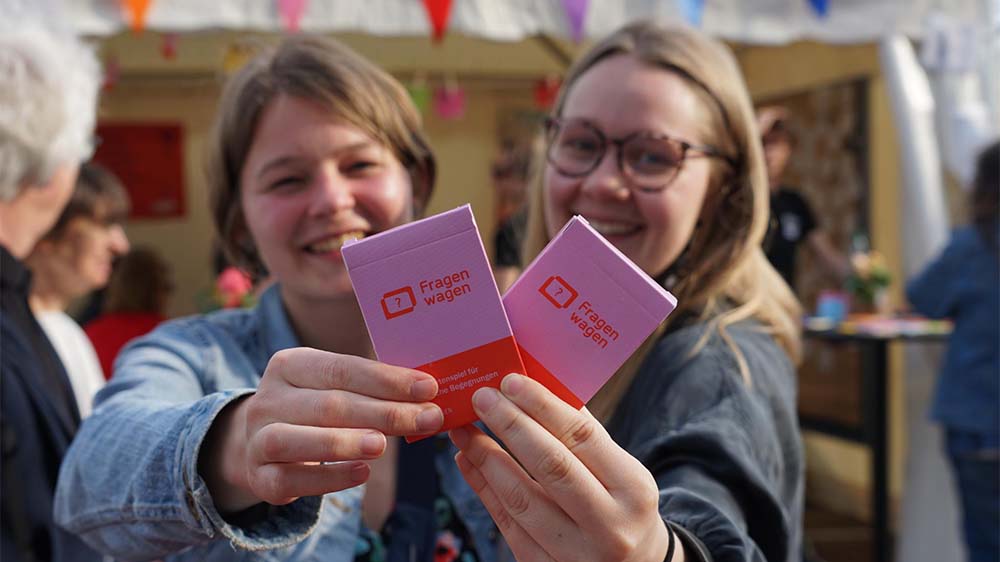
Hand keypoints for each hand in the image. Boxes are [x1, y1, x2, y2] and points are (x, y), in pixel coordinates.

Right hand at [200, 348, 442, 512]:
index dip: (387, 379)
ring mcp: (257, 438)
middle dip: (384, 412)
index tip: (428, 388)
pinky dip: (328, 478)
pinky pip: (291, 480)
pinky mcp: (259, 477)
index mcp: (290, 365)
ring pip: (296, 439)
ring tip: (384, 445)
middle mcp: (268, 398)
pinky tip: (361, 474)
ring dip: (345, 441)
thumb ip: (369, 388)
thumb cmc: (313, 408)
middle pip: (329, 404)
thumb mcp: (332, 388)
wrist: (259, 443)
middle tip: (427, 419)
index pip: (342, 368)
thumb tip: (428, 394)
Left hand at [449, 374, 677, 561]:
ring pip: (521, 499)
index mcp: (633, 489)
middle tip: (482, 398)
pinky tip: (468, 461)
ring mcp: (576, 554)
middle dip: (511, 426)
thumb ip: (585, 438)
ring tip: (465, 429)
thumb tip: (537, 390)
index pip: (582, 437)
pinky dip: (483, 488)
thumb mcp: (622, 472)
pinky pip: (506, 524)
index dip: (543, 406)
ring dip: (486, 458)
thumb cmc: (621, 506)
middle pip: (551, 466)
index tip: (511, 381)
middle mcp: (608, 526)